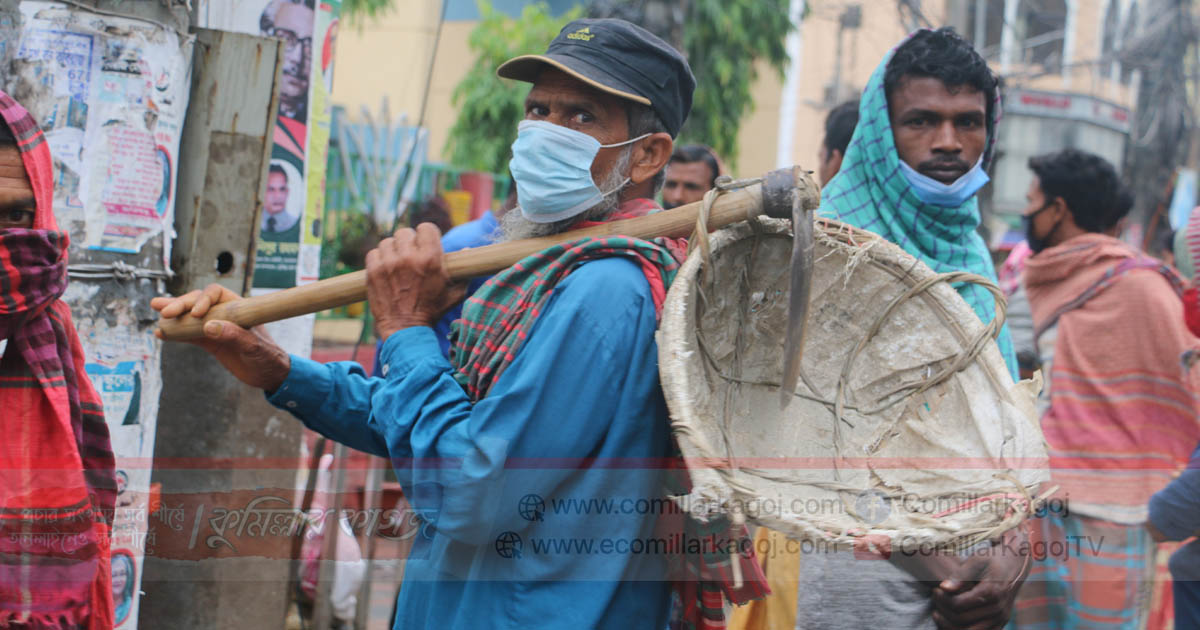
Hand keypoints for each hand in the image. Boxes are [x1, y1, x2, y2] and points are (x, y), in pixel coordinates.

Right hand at [151, 284, 290, 391]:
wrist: (269, 375)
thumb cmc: (267, 357)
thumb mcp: (254, 347)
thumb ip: (234, 336)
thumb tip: (209, 326)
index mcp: (238, 308)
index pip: (216, 294)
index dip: (202, 299)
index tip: (196, 313)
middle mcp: (224, 314)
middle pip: (198, 302)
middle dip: (181, 305)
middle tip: (164, 312)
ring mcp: (215, 327)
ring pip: (190, 316)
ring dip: (173, 314)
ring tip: (156, 310)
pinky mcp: (209, 342)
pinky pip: (189, 334)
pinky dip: (176, 333)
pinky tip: (161, 333)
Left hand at [365, 223, 466, 339]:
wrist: (406, 330)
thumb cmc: (433, 311)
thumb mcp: (455, 292)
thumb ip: (463, 271)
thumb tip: (466, 249)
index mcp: (430, 259)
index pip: (426, 227)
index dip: (426, 234)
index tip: (425, 243)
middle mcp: (408, 257)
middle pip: (405, 232)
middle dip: (409, 242)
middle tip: (411, 254)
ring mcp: (388, 264)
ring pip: (388, 242)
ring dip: (393, 250)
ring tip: (397, 263)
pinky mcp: (373, 272)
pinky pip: (374, 253)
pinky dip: (379, 259)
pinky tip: (386, 269)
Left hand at [891, 527, 1030, 629]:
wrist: (1015, 565)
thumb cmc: (992, 559)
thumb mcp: (977, 560)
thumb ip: (960, 575)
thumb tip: (944, 588)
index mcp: (992, 592)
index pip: (958, 604)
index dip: (942, 599)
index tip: (935, 590)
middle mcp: (998, 609)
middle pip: (962, 620)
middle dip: (943, 611)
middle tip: (935, 599)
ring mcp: (1000, 619)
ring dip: (949, 625)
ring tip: (938, 612)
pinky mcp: (1000, 624)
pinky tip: (950, 620)